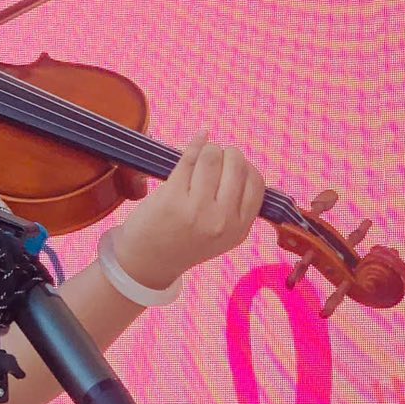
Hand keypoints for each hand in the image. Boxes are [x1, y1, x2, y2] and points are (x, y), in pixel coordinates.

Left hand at [112, 132, 266, 291]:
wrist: (148, 263)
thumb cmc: (185, 242)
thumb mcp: (223, 235)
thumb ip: (235, 205)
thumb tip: (238, 158)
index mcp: (239, 229)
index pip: (256, 183)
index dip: (245, 167)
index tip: (232, 166)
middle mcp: (222, 220)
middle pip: (236, 164)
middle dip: (227, 153)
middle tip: (214, 158)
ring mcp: (197, 209)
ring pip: (212, 157)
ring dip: (207, 149)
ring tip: (200, 155)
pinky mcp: (172, 197)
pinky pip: (188, 158)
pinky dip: (194, 144)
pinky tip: (197, 140)